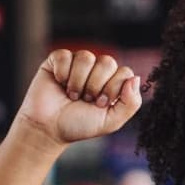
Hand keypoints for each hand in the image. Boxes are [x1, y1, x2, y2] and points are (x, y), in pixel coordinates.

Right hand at [15, 49, 141, 147]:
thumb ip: (131, 103)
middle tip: (85, 100)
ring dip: (78, 81)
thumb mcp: (112, 121)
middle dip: (95, 85)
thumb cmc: (80, 125)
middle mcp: (97, 70)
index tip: (100, 104)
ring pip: (86, 57)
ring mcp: (77, 64)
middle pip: (107, 62)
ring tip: (72, 95)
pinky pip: (65, 55)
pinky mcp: (57, 61)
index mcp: (112, 82)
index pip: (124, 72)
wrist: (49, 129)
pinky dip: (62, 73)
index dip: (112, 89)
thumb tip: (136, 78)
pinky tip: (59, 84)